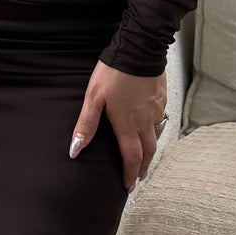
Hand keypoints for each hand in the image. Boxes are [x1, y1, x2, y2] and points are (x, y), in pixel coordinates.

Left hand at [69, 62, 167, 191]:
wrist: (140, 48)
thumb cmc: (114, 72)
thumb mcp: (93, 97)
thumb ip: (86, 125)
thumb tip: (75, 149)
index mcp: (126, 124)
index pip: (131, 157)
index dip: (129, 174)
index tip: (127, 186)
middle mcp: (144, 121)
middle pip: (147, 152)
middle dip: (142, 168)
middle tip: (137, 179)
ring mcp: (155, 110)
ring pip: (155, 138)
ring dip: (150, 153)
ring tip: (144, 161)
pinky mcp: (161, 99)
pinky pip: (159, 122)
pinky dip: (155, 133)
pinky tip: (150, 131)